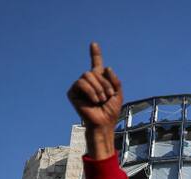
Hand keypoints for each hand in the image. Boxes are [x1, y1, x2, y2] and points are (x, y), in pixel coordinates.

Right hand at [67, 42, 121, 159]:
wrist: (103, 123)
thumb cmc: (110, 111)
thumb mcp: (118, 93)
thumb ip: (115, 80)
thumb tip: (105, 67)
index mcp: (99, 80)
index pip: (96, 64)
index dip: (95, 54)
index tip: (94, 44)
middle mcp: (88, 82)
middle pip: (93, 71)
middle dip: (104, 84)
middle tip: (107, 97)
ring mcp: (79, 86)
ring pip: (86, 75)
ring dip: (98, 88)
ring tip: (100, 100)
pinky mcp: (72, 92)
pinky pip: (81, 83)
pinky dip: (90, 91)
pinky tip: (93, 101)